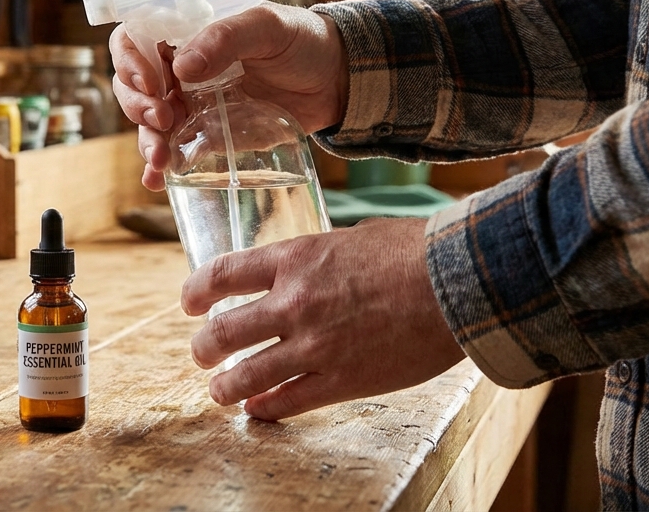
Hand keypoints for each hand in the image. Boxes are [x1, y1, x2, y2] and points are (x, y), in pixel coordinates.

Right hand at [110, 4, 349, 190]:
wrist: (334, 80)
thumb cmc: (301, 40)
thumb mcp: (267, 27)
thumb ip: (226, 39)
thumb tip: (182, 67)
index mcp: (185, 33)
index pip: (134, 39)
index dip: (131, 60)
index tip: (152, 82)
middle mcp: (179, 69)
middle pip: (132, 85)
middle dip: (137, 104)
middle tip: (164, 116)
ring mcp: (190, 104)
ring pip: (147, 122)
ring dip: (146, 139)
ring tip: (160, 157)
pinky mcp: (207, 135)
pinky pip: (173, 150)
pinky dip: (159, 166)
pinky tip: (156, 179)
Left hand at [181, 218, 464, 420]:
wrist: (459, 281)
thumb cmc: (416, 251)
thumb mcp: (352, 238)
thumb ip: (320, 259)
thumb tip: (310, 270)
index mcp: (295, 258)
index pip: (223, 274)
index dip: (196, 291)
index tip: (189, 302)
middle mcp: (294, 302)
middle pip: (223, 331)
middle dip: (204, 346)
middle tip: (202, 352)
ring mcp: (315, 345)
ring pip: (246, 375)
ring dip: (224, 386)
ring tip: (218, 390)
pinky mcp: (341, 380)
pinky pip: (287, 402)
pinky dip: (264, 408)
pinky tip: (257, 410)